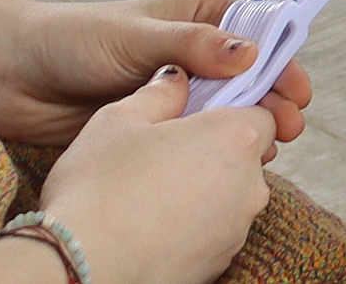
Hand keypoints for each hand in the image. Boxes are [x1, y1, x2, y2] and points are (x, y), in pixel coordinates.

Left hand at [0, 0, 312, 149]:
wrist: (16, 77)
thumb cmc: (74, 39)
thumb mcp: (137, 35)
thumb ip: (193, 44)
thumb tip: (249, 52)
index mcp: (200, 17)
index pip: (257, 36)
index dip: (282, 61)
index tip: (298, 91)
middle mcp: (196, 53)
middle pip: (250, 79)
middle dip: (272, 102)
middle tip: (287, 130)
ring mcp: (178, 92)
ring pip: (227, 112)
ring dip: (248, 129)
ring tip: (265, 152)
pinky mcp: (158, 126)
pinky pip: (196, 138)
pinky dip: (215, 148)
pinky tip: (227, 163)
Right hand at [32, 67, 273, 283]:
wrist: (83, 269)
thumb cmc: (98, 189)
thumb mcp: (118, 119)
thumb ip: (160, 92)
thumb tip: (177, 79)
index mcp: (236, 138)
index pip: (262, 113)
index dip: (231, 111)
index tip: (197, 115)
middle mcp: (249, 186)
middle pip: (246, 157)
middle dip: (215, 152)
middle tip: (166, 153)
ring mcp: (236, 230)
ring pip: (230, 197)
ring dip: (203, 190)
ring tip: (151, 192)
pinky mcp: (218, 265)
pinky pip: (213, 233)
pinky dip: (191, 226)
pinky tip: (151, 225)